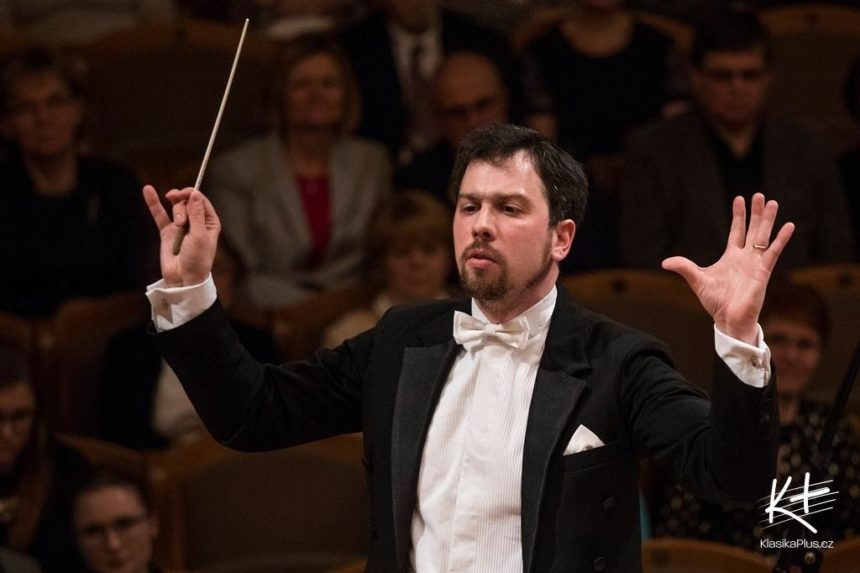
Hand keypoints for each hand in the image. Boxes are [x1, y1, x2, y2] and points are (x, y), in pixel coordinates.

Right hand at [142, 185, 220, 287]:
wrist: (183, 279)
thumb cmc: (197, 260)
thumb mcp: (200, 236)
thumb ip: (196, 214)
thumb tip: (194, 193)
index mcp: (210, 222)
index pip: (200, 200)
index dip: (191, 194)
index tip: (182, 195)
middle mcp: (196, 221)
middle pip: (187, 202)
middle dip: (182, 208)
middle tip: (180, 222)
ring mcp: (181, 226)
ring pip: (176, 207)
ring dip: (175, 213)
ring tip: (177, 226)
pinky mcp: (168, 232)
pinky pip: (160, 215)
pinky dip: (154, 203)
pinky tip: (148, 190)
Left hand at [662, 193, 794, 344]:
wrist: (727, 318)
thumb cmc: (715, 301)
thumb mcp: (697, 280)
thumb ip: (684, 267)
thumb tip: (665, 262)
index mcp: (731, 257)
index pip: (737, 231)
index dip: (738, 216)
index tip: (739, 199)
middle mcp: (745, 257)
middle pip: (752, 229)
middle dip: (755, 213)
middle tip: (758, 195)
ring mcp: (755, 263)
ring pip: (763, 236)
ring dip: (768, 220)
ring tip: (772, 203)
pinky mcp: (763, 271)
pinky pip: (773, 252)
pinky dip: (780, 239)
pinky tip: (789, 226)